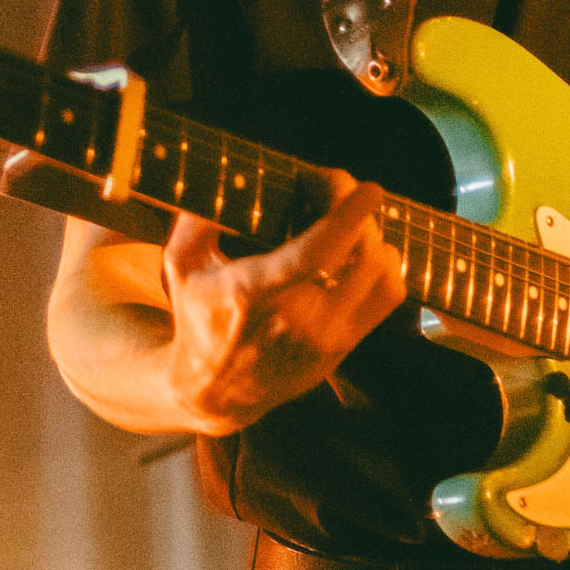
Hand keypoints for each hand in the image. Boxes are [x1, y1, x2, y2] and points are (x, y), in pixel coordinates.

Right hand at [159, 173, 405, 435]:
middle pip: (359, 254)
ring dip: (374, 236)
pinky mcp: (344, 347)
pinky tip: (363, 252)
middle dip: (358, 212)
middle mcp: (297, 318)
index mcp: (255, 292)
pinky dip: (386, 265)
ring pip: (381, 273)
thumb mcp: (181, 265)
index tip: (367, 187)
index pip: (315, 252)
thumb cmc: (199, 317)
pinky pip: (388, 296)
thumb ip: (196, 218)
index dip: (347, 216)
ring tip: (351, 222)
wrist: (216, 392)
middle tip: (340, 190)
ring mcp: (326, 337)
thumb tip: (225, 177)